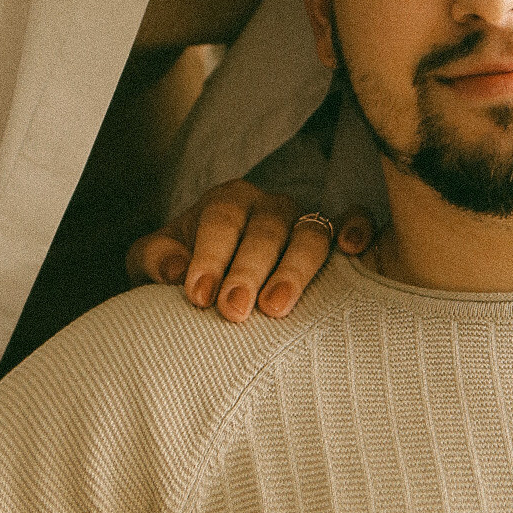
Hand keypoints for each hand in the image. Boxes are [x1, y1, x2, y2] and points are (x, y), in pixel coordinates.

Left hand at [127, 182, 374, 323]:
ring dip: (295, 269)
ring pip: (310, 233)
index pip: (221, 219)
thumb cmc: (186, 267)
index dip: (211, 255)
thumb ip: (155, 259)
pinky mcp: (334, 235)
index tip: (198, 296)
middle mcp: (269, 206)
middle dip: (249, 270)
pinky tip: (353, 250)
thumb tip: (174, 270)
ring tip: (277, 307)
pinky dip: (357, 228)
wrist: (217, 274)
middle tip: (233, 310)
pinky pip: (354, 219)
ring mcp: (304, 219)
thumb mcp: (155, 260)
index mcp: (226, 202)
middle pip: (267, 229)